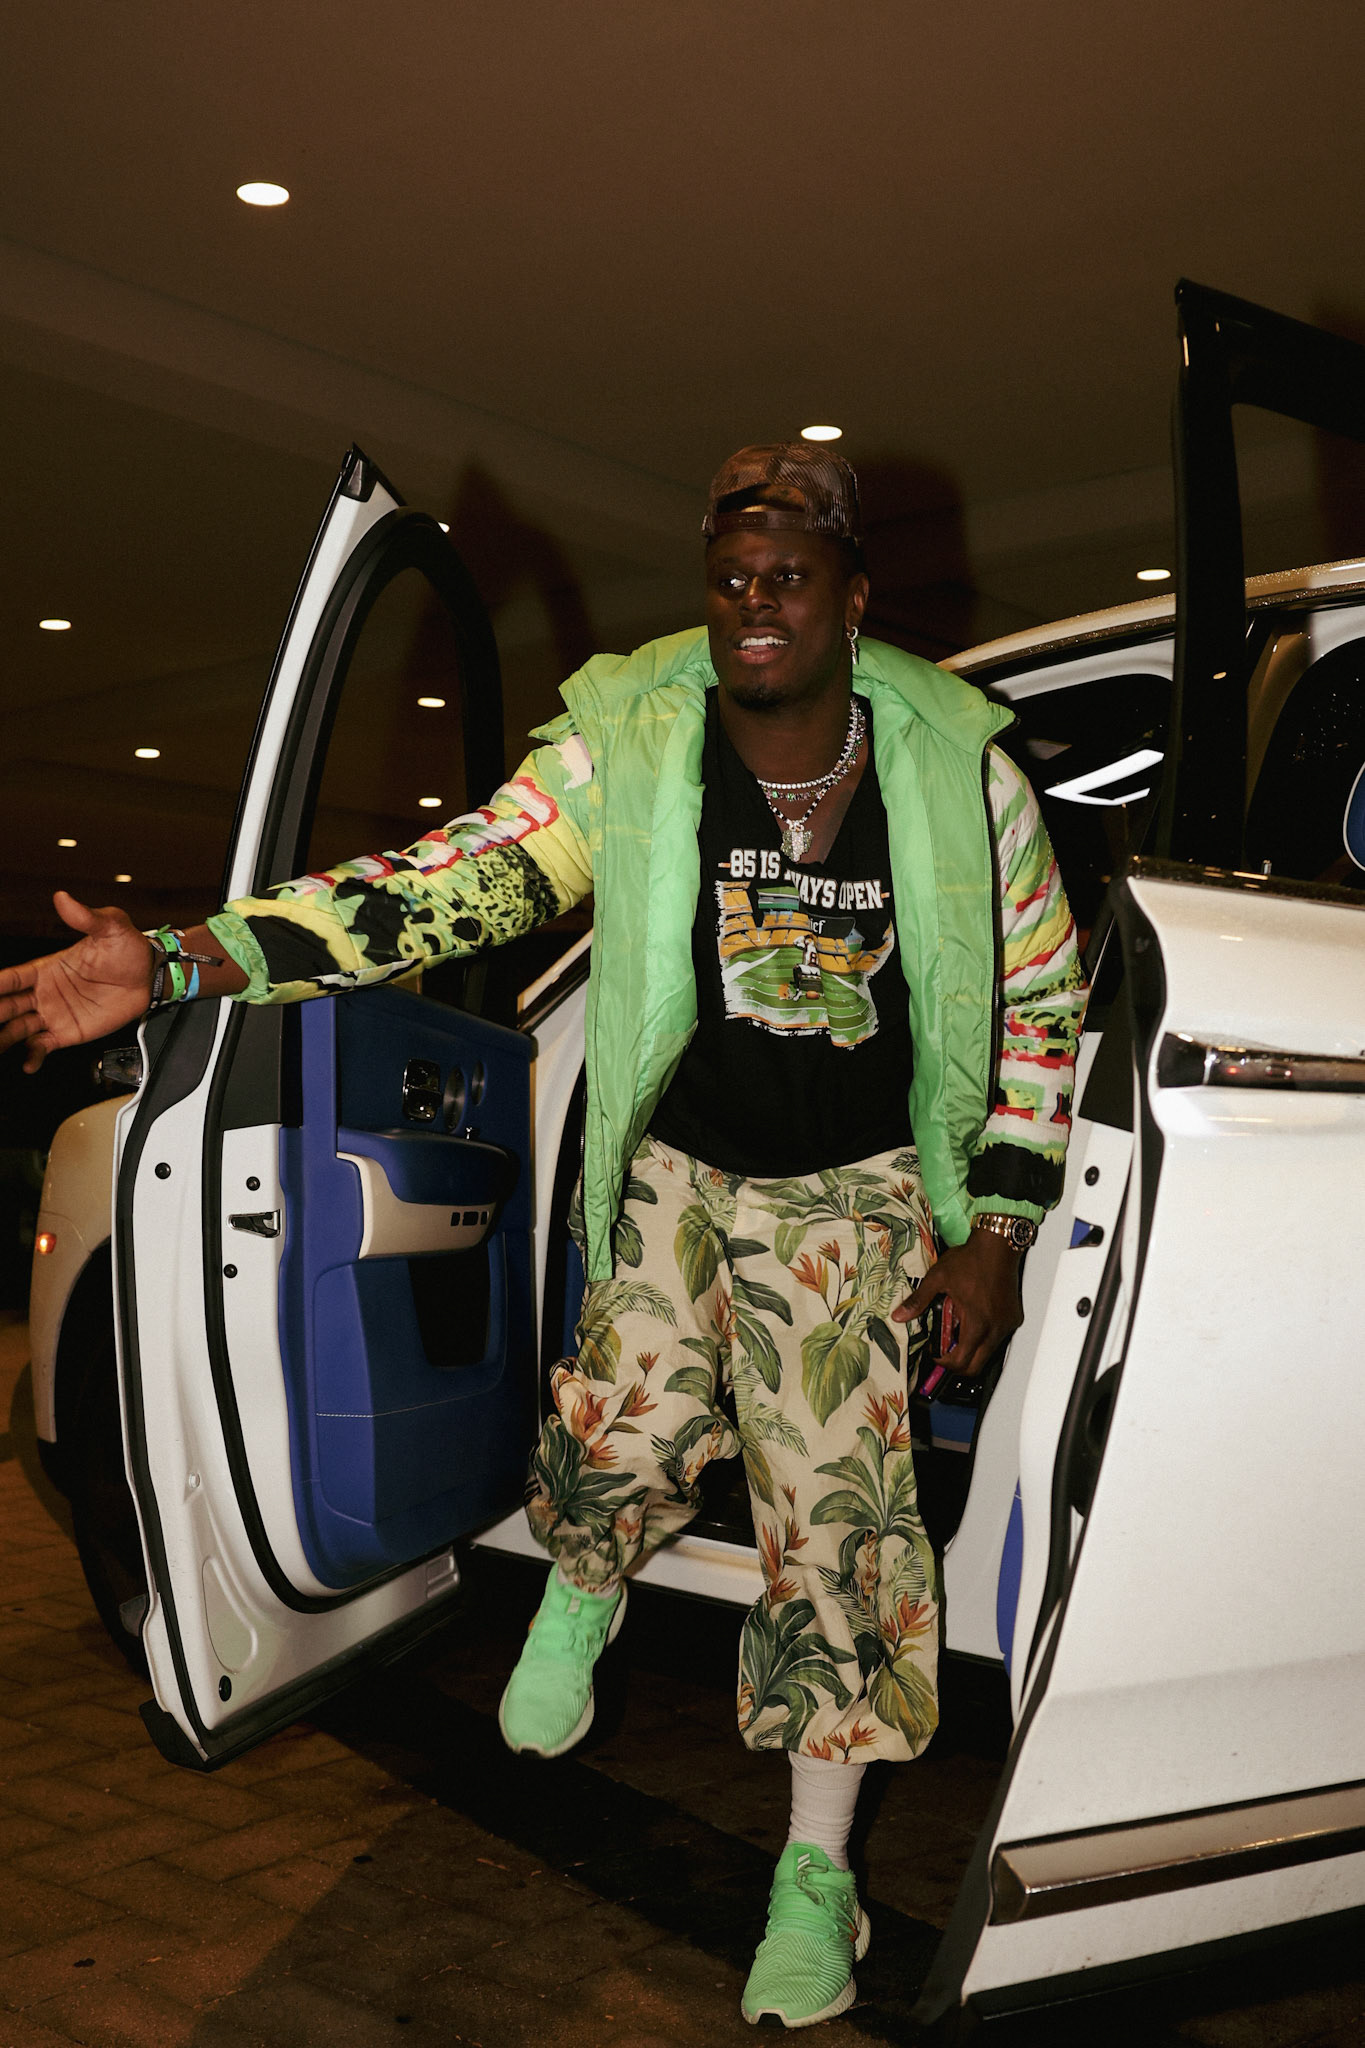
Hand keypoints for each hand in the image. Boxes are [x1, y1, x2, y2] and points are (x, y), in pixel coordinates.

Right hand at [0, 892, 154, 1072]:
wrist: (151, 976)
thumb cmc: (129, 950)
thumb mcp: (110, 927)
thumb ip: (86, 917)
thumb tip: (64, 899)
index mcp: (46, 968)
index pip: (11, 978)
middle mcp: (44, 992)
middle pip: (7, 1006)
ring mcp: (55, 1013)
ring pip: (18, 1028)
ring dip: (4, 1037)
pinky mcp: (68, 1032)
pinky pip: (44, 1045)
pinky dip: (34, 1055)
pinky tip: (28, 1063)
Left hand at [892, 1229, 1024, 1379]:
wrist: (998, 1245)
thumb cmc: (970, 1259)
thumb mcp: (938, 1278)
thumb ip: (918, 1300)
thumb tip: (899, 1316)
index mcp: (976, 1323)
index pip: (961, 1361)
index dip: (945, 1363)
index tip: (936, 1354)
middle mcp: (995, 1329)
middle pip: (977, 1366)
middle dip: (959, 1364)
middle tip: (945, 1351)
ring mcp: (1006, 1324)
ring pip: (989, 1353)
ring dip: (972, 1350)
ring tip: (958, 1332)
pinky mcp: (1013, 1317)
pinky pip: (999, 1338)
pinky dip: (985, 1337)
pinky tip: (974, 1320)